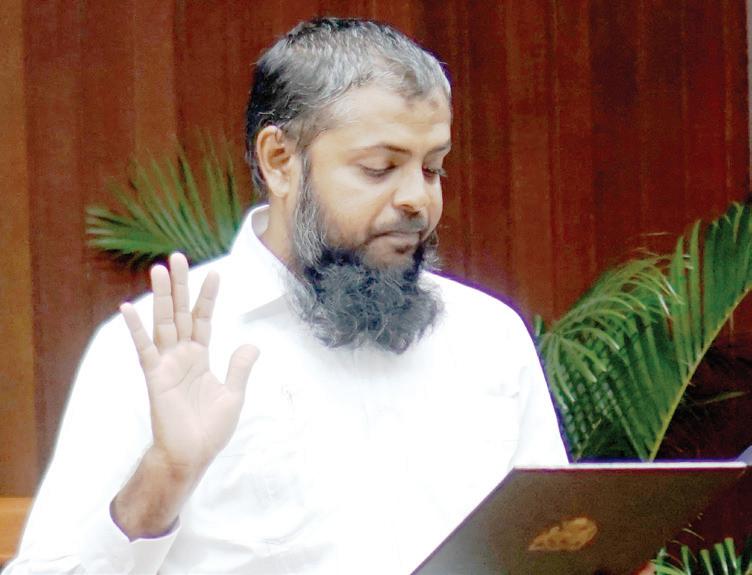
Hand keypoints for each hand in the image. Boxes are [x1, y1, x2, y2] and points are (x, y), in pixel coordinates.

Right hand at [120, 253, 258, 476]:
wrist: (192, 456)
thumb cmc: (210, 429)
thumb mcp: (233, 396)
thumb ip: (239, 368)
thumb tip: (252, 344)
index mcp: (201, 357)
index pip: (204, 319)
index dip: (207, 297)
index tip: (214, 272)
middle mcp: (182, 355)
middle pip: (180, 312)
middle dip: (179, 285)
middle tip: (175, 257)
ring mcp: (167, 363)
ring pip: (163, 322)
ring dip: (161, 297)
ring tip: (158, 270)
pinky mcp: (155, 377)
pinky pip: (144, 349)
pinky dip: (136, 329)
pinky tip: (127, 307)